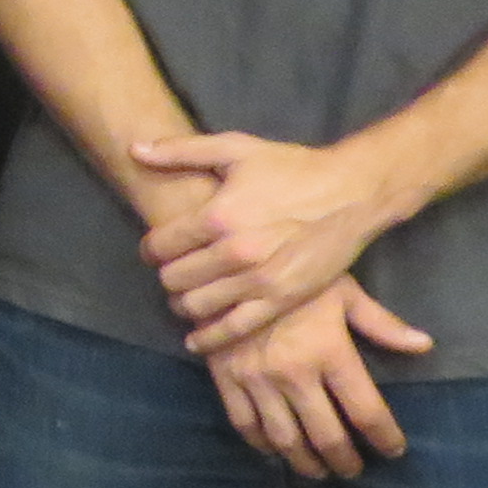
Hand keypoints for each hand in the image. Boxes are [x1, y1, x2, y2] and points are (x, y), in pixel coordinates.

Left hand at [133, 130, 406, 348]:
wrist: (353, 192)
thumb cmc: (292, 168)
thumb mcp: (235, 148)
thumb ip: (181, 151)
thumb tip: (134, 149)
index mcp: (217, 215)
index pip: (158, 246)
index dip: (150, 249)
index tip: (156, 249)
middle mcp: (234, 252)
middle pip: (174, 278)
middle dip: (167, 276)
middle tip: (173, 272)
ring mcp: (258, 280)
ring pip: (196, 306)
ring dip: (183, 304)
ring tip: (186, 297)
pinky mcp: (281, 300)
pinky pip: (232, 328)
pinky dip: (209, 338)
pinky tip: (197, 339)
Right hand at [203, 277, 430, 480]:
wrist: (228, 263)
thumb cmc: (295, 276)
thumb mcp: (343, 291)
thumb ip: (382, 324)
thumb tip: (425, 346)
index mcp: (329, 352)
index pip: (366, 411)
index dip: (385, 438)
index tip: (393, 450)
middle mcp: (294, 373)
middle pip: (327, 436)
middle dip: (345, 461)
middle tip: (354, 470)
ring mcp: (256, 379)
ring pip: (285, 439)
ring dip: (305, 463)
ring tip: (319, 472)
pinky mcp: (225, 379)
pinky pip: (245, 424)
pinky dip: (262, 445)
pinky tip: (275, 451)